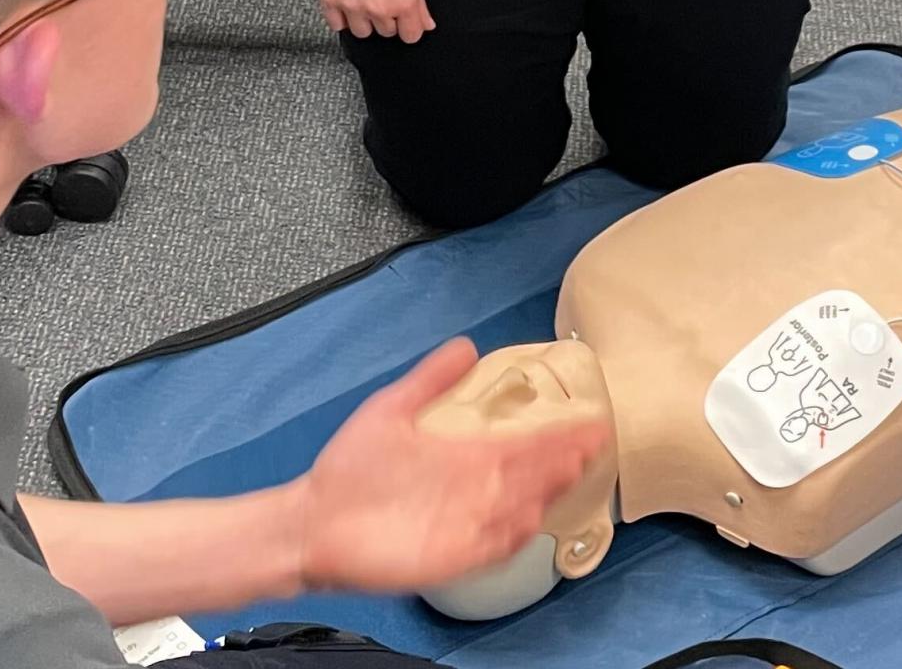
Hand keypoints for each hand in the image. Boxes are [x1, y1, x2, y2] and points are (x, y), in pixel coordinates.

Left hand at [289, 338, 608, 594]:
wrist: (311, 521)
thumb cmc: (350, 470)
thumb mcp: (392, 410)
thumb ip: (430, 380)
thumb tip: (466, 346)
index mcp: (464, 458)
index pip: (522, 446)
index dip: (556, 436)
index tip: (588, 422)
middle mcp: (471, 491)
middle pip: (529, 476)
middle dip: (560, 460)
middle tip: (590, 443)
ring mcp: (462, 524)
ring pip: (517, 509)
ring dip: (543, 492)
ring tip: (570, 471)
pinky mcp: (447, 556)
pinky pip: (490, 547)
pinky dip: (511, 534)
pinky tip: (530, 518)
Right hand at [313, 0, 434, 42]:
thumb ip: (420, 1)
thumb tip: (426, 22)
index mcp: (401, 2)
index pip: (411, 35)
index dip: (411, 26)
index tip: (407, 19)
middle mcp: (376, 9)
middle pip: (387, 32)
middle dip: (388, 18)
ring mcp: (351, 7)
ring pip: (362, 32)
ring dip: (365, 20)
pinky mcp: (329, 0)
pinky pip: (337, 24)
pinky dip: (342, 17)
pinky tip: (348, 1)